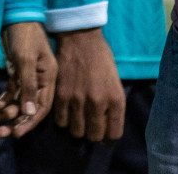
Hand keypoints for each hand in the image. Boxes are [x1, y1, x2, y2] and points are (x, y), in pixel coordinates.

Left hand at [0, 21, 55, 138]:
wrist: (15, 16)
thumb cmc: (24, 36)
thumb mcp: (26, 59)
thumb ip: (28, 85)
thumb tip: (30, 112)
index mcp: (49, 77)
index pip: (42, 106)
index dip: (30, 122)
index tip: (16, 134)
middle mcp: (40, 80)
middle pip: (30, 107)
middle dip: (17, 121)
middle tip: (1, 134)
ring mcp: (28, 77)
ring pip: (19, 102)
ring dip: (8, 113)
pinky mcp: (17, 73)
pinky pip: (12, 93)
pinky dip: (4, 101)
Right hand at [52, 27, 124, 141]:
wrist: (81, 38)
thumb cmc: (101, 58)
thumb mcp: (115, 82)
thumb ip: (113, 105)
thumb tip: (107, 129)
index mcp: (115, 98)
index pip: (114, 134)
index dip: (110, 139)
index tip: (106, 137)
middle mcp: (98, 102)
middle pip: (94, 137)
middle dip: (94, 135)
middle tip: (91, 126)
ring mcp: (78, 100)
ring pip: (77, 132)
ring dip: (79, 128)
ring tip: (79, 119)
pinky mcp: (62, 95)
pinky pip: (61, 122)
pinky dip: (65, 120)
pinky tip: (68, 111)